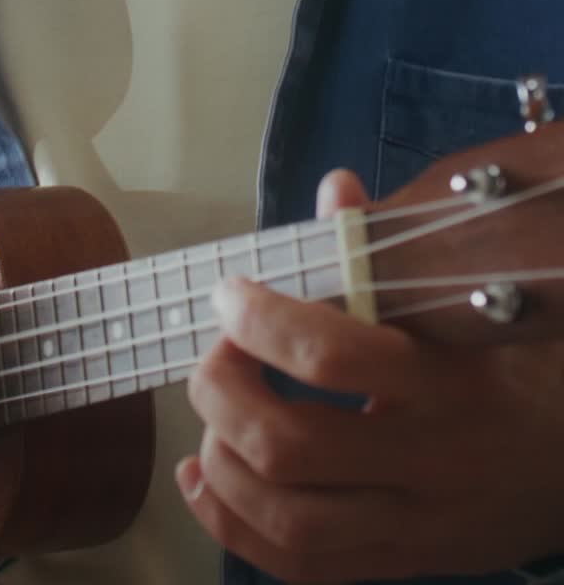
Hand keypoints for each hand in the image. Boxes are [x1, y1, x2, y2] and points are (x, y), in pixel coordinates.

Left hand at [177, 171, 563, 582]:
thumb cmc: (534, 365)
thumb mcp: (479, 303)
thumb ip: (395, 252)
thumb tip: (334, 190)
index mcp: (452, 383)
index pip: (333, 356)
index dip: (262, 320)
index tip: (233, 293)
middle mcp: (431, 464)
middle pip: (290, 447)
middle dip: (225, 390)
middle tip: (218, 351)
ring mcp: (417, 527)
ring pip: (288, 521)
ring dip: (223, 462)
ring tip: (216, 412)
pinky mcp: (405, 562)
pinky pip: (303, 567)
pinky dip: (234, 526)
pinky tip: (206, 477)